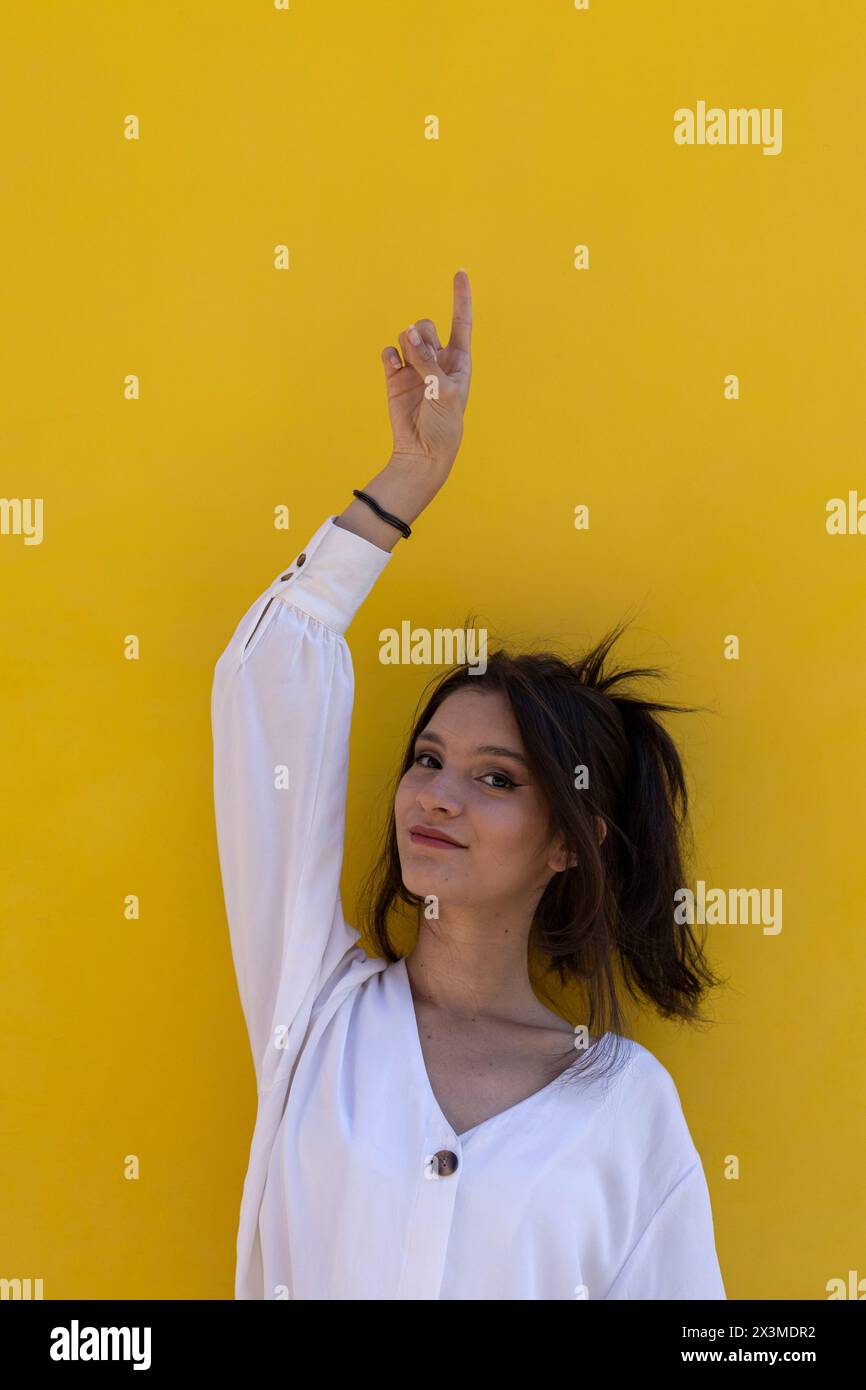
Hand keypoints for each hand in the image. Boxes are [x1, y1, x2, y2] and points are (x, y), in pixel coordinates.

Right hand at [381, 269, 472, 481]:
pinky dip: (390, 354)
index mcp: (459, 361)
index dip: (461, 298)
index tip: (461, 272)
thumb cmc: (443, 424)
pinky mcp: (395, 377)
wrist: (423, 451)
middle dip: (423, 335)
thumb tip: (405, 335)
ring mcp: (415, 368)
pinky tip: (393, 364)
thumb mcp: (444, 390)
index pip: (461, 322)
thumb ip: (427, 360)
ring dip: (408, 344)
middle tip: (424, 357)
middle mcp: (437, 360)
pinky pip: (389, 353)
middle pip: (427, 326)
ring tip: (410, 365)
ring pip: (408, 336)